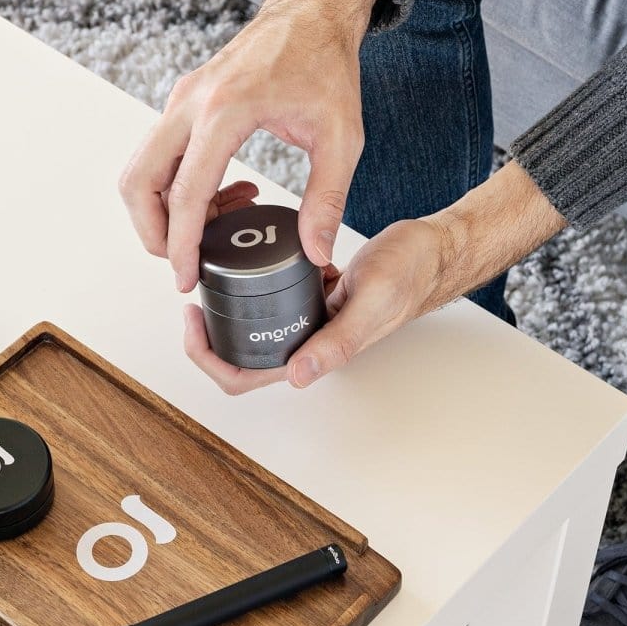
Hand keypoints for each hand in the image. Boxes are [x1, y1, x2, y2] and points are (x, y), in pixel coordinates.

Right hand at [119, 0, 386, 291]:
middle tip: (184, 262)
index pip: (185, 194)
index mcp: (225, 110)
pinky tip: (224, 199)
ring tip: (215, 230)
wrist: (311, 11)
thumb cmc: (326, 64)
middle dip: (153, 233)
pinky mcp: (184, 103)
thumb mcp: (341, 137)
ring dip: (162, 211)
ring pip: (142, 169)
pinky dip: (177, 188)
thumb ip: (328, 198)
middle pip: (140, 182)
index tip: (186, 277)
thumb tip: (316, 251)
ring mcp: (182, 100)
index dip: (182, 245)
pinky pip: (161, 156)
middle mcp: (192, 103)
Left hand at [182, 162, 565, 393]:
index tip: (196, 318)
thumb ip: (338, 341)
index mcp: (314, 353)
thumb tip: (299, 375)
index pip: (246, 376)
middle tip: (192, 298)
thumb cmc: (412, 274)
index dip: (210, 358)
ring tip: (209, 271)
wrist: (434, 248)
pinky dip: (249, 278)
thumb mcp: (372, 302)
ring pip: (250, 325)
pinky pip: (269, 294)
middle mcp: (304, 340)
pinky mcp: (309, 293)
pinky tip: (245, 251)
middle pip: (238, 355)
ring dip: (225, 305)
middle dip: (206, 334)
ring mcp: (305, 318)